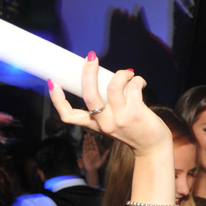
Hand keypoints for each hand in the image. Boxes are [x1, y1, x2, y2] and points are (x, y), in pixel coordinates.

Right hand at [48, 54, 169, 155]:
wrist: (153, 148)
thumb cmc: (134, 131)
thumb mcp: (113, 123)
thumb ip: (106, 107)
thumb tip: (106, 77)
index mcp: (95, 124)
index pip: (68, 116)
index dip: (57, 99)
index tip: (52, 82)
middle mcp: (105, 123)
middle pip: (89, 95)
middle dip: (88, 72)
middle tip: (91, 57)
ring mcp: (120, 119)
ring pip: (114, 87)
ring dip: (121, 74)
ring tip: (128, 73)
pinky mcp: (136, 114)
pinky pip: (133, 87)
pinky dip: (137, 80)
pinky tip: (140, 82)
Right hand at [81, 131, 109, 172]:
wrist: (92, 169)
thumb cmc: (97, 165)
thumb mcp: (103, 159)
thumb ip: (105, 154)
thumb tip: (109, 149)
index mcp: (96, 151)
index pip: (94, 144)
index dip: (93, 140)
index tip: (92, 136)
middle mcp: (92, 151)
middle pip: (90, 143)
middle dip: (89, 138)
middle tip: (88, 133)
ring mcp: (88, 152)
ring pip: (87, 145)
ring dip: (86, 140)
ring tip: (85, 135)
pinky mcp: (84, 154)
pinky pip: (84, 149)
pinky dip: (84, 145)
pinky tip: (84, 141)